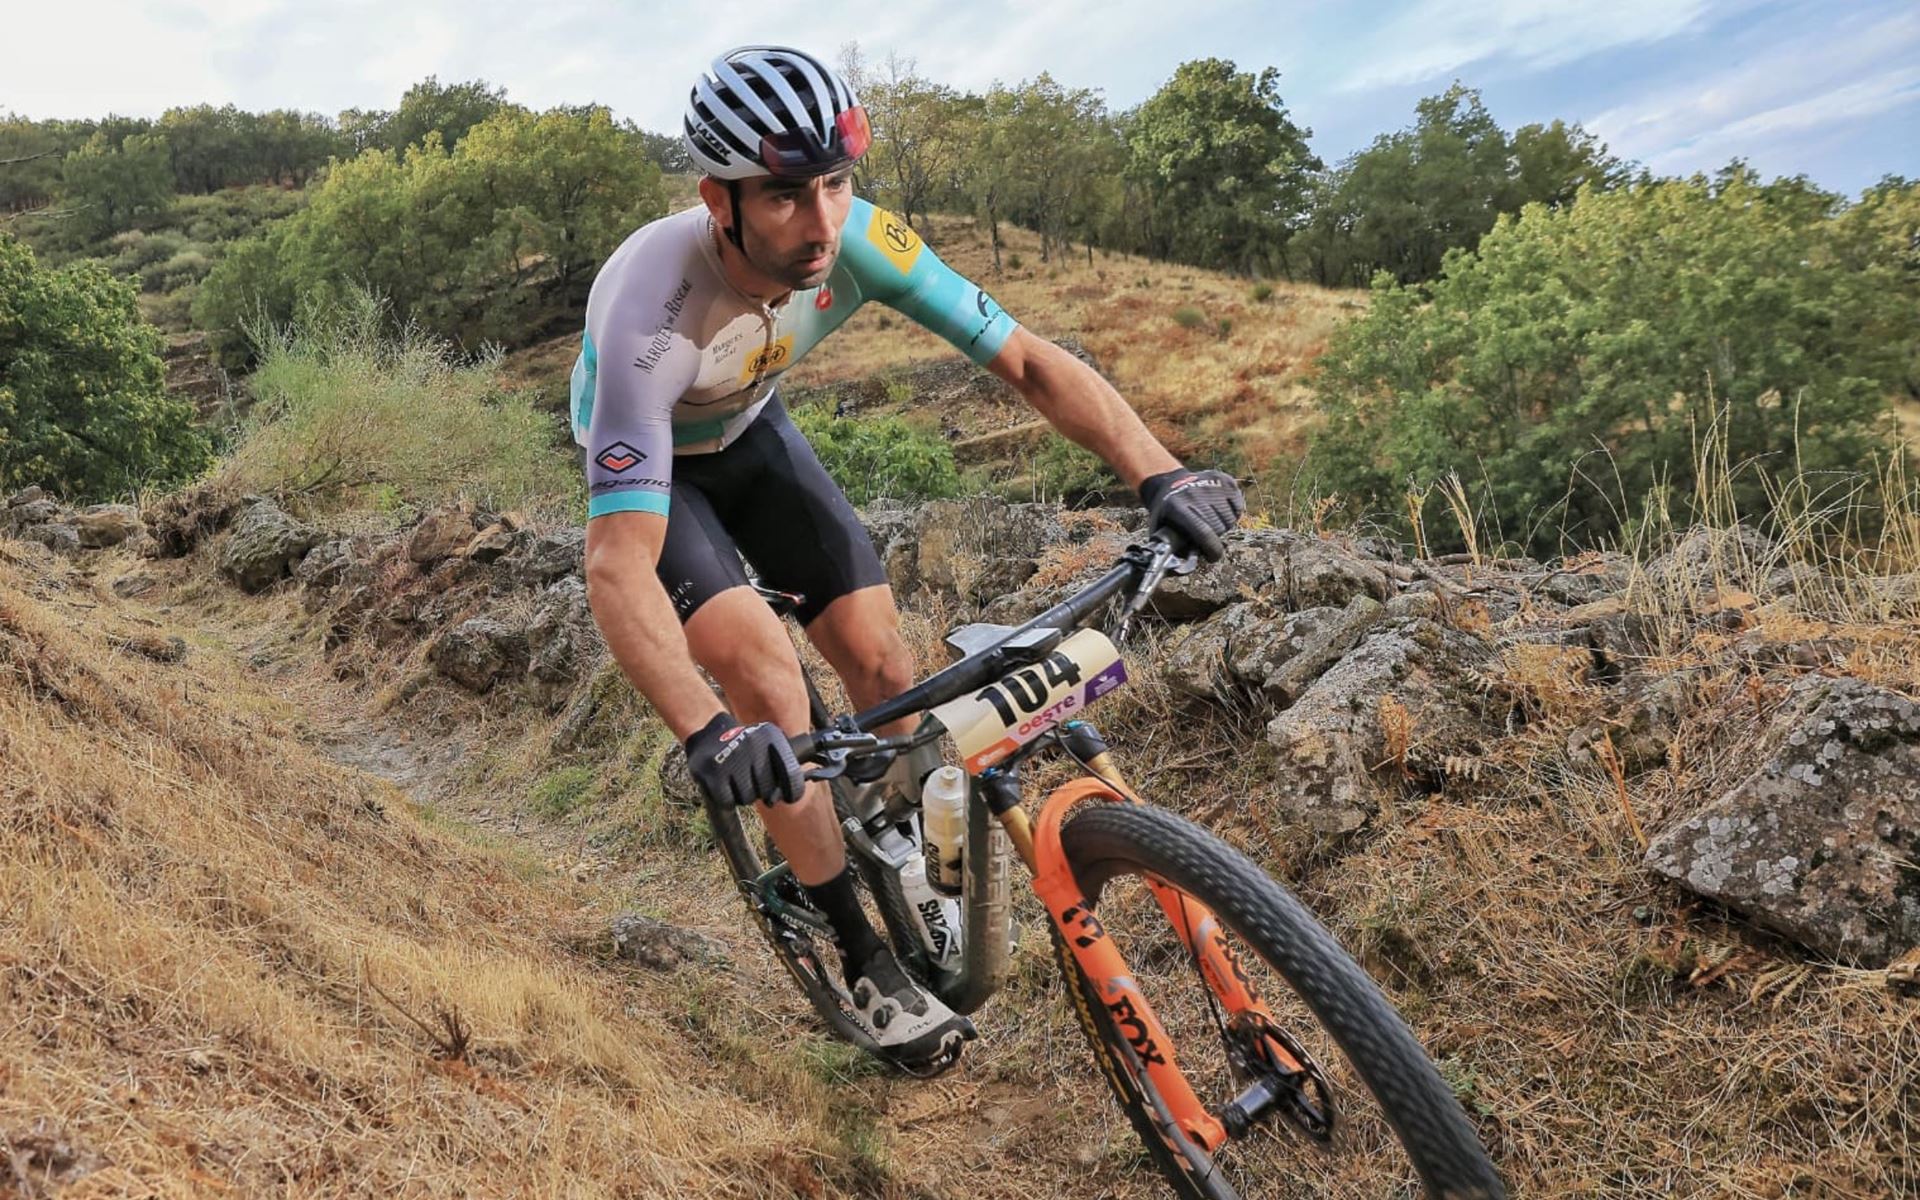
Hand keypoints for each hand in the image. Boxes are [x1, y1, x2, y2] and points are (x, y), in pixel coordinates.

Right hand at [685, 713, 805, 806]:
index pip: (791, 772)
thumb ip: (784, 763)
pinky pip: (728, 801)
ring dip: (742, 794)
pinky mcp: (713, 772)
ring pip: (747, 798)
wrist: (707, 731)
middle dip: (760, 791)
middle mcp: (753, 745)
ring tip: (736, 779)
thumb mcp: (767, 742)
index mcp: (771, 736)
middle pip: (766, 790)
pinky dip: (726, 798)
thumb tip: (793, 793)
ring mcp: (732, 759)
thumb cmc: (745, 747)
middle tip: (750, 779)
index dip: (793, 790)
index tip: (789, 797)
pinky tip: (724, 784)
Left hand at [1138, 467, 1245, 561]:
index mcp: (1177, 508)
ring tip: (1211, 520)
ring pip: (1230, 518)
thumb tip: (1184, 568)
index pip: (1203, 533)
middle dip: (1215, 536)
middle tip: (1206, 533)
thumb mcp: (1159, 528)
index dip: (1212, 549)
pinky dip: (1232, 512)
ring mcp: (1211, 484)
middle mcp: (1195, 494)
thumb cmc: (1165, 512)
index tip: (1213, 557)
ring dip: (1224, 524)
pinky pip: (1238, 505)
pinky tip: (1220, 510)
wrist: (1168, 482)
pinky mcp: (1224, 479)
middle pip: (1219, 526)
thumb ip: (1170, 549)